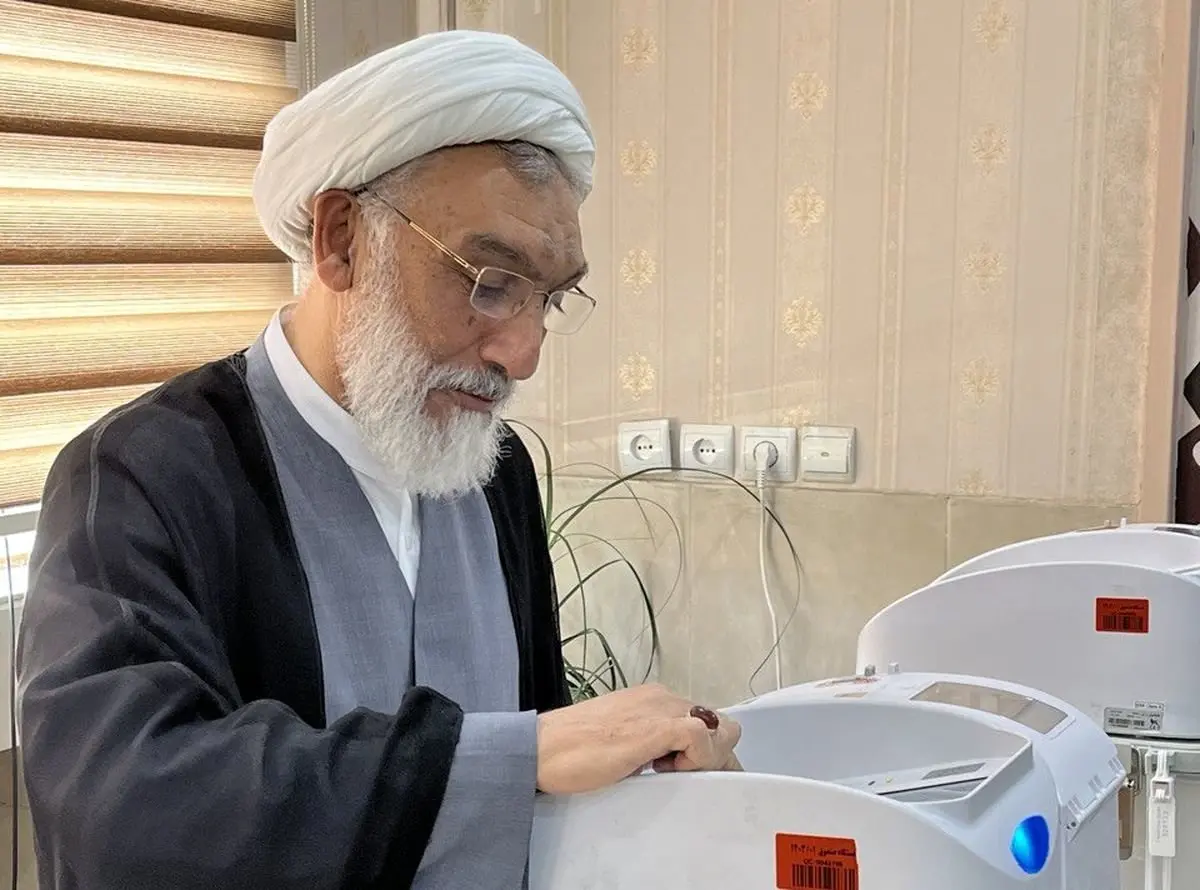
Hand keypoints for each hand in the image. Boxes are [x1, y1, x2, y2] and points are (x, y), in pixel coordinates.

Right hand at [535, 683, 741, 795]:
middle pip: (720, 725)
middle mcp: (661, 697)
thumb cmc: (570, 751)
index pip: (704, 721)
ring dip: (706, 758)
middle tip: (683, 778)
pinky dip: (697, 759)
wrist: (540, 749)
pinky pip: (701, 737)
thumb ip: (650, 745)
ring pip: (718, 729)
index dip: (709, 753)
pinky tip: (667, 770)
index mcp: (653, 699)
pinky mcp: (656, 727)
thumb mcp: (623, 744)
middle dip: (714, 756)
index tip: (691, 775)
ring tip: (670, 774)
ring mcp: (660, 709)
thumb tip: (671, 762)